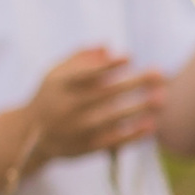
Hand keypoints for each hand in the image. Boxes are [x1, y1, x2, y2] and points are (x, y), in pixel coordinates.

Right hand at [24, 46, 166, 163]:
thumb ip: (80, 58)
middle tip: (159, 74)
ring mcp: (77, 129)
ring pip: (111, 119)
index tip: (129, 57)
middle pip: (105, 94)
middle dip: (134, 83)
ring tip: (161, 98)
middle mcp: (68, 107)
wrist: (32, 133)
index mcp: (60, 85)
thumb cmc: (52, 94)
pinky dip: (133, 134)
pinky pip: (113, 141)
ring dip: (138, 108)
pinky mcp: (85, 147)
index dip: (107, 66)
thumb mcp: (57, 72)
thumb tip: (108, 47)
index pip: (85, 74)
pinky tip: (152, 124)